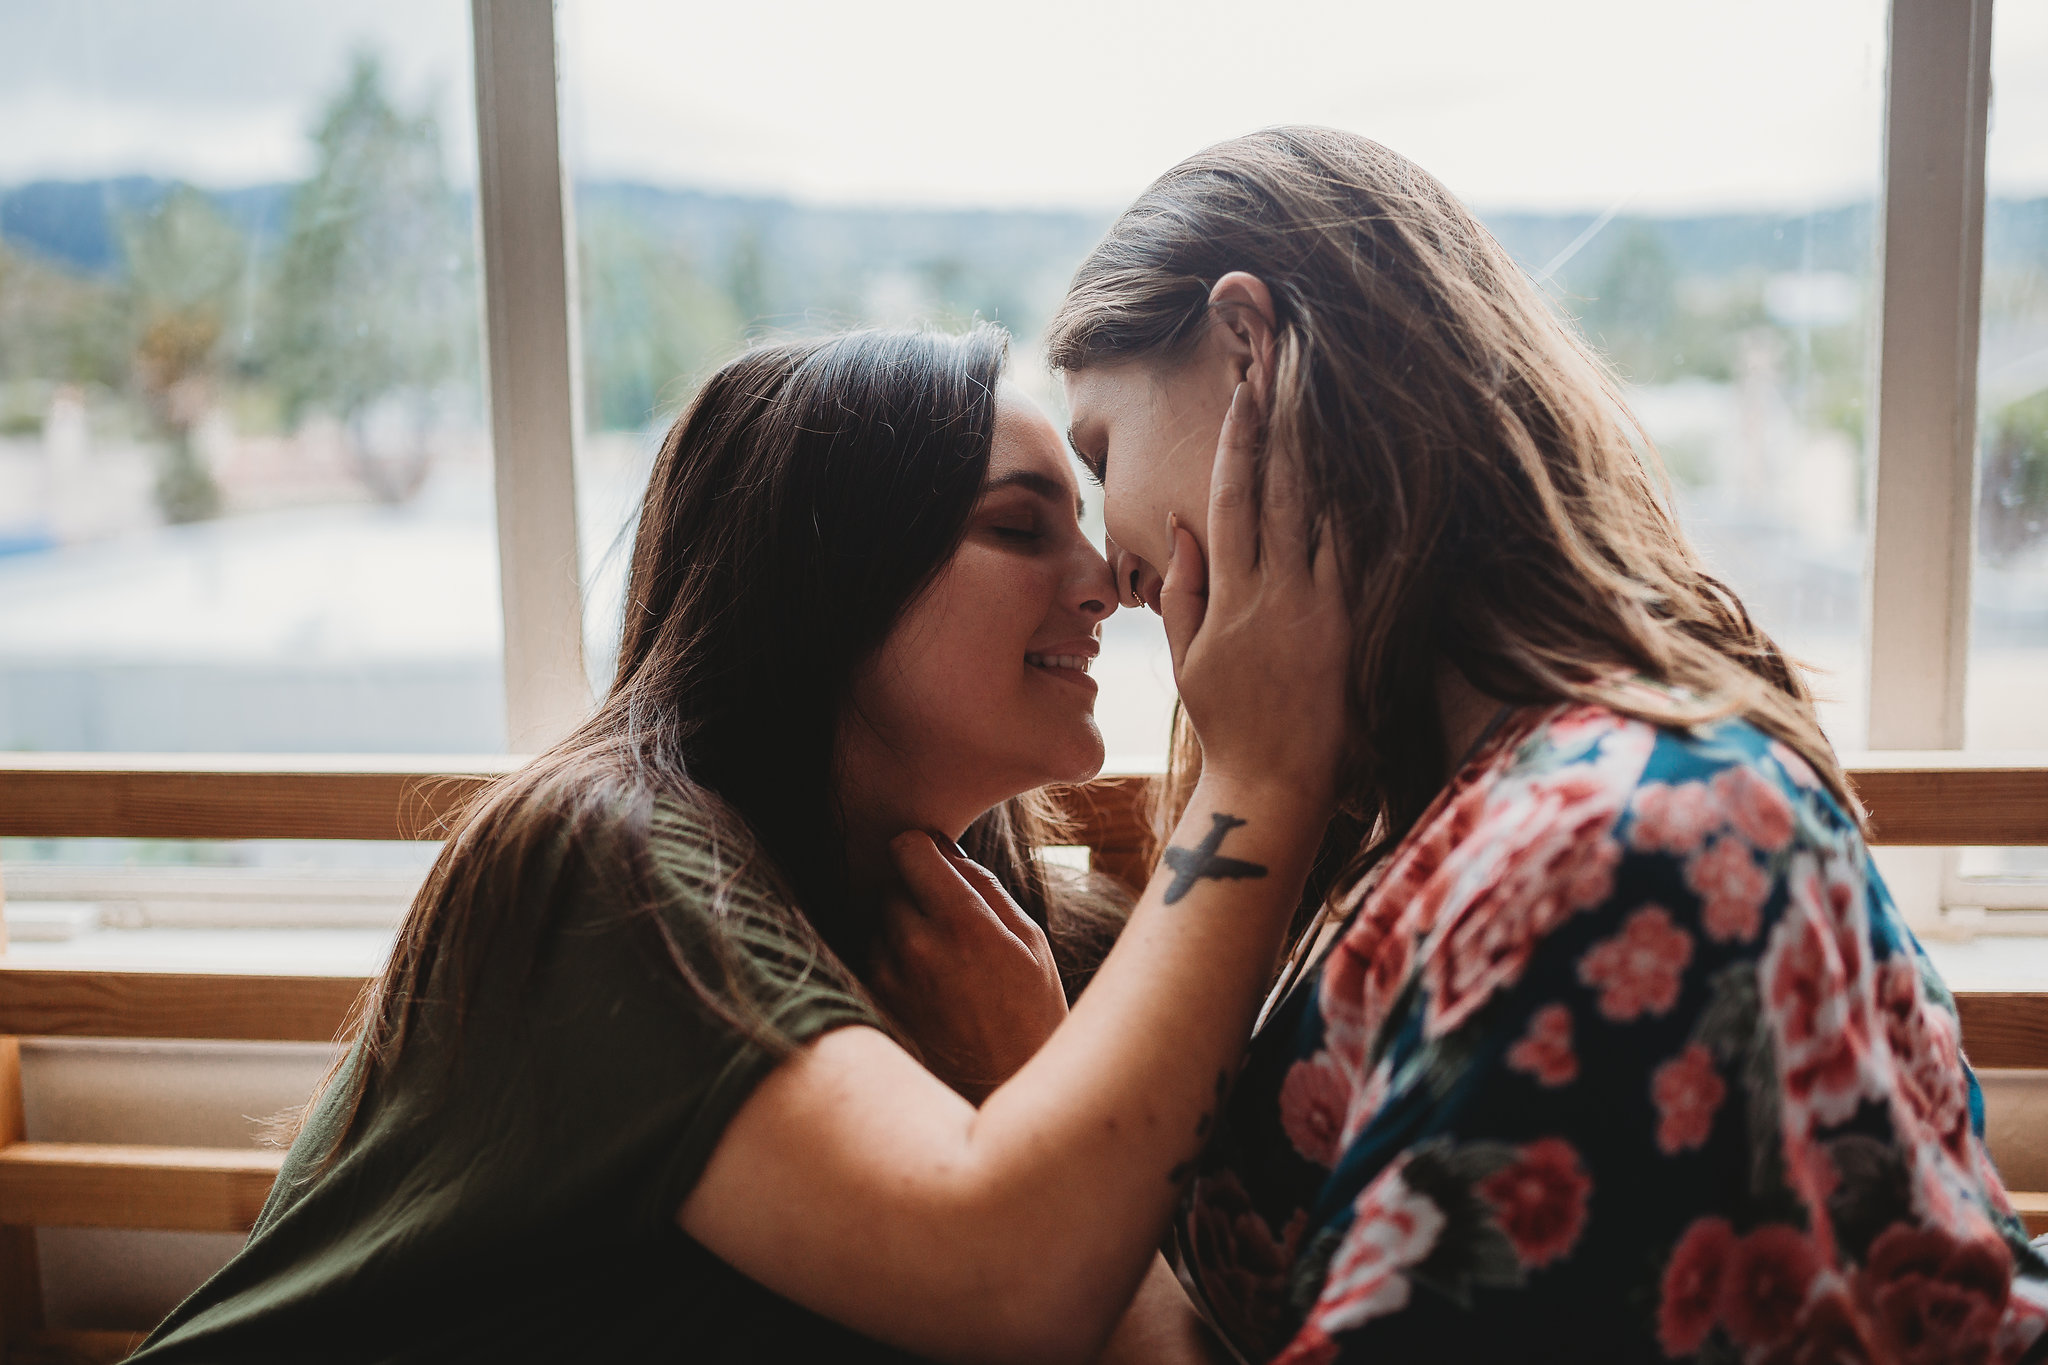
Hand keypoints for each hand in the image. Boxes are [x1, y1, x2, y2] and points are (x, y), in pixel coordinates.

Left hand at [868, 831, 1067, 1103]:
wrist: (1004, 1093)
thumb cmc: (1030, 1014)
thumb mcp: (1029, 942)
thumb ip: (984, 887)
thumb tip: (945, 849)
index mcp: (963, 921)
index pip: (908, 847)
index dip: (921, 850)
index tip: (933, 864)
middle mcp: (917, 945)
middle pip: (891, 885)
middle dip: (914, 895)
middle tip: (949, 927)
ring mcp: (890, 977)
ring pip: (878, 923)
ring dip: (900, 932)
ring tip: (942, 967)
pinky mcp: (875, 1003)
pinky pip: (871, 960)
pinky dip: (891, 964)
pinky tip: (926, 990)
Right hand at [1161, 383, 1350, 810]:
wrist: (1274, 783)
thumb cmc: (1228, 723)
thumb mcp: (1187, 656)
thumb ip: (1184, 587)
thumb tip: (1181, 522)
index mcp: (1228, 594)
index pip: (1230, 496)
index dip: (1237, 440)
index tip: (1244, 391)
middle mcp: (1274, 591)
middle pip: (1282, 488)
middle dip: (1286, 424)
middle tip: (1294, 365)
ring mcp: (1319, 607)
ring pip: (1327, 512)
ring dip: (1333, 452)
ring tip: (1341, 399)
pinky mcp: (1355, 627)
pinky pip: (1362, 556)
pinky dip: (1369, 511)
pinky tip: (1379, 470)